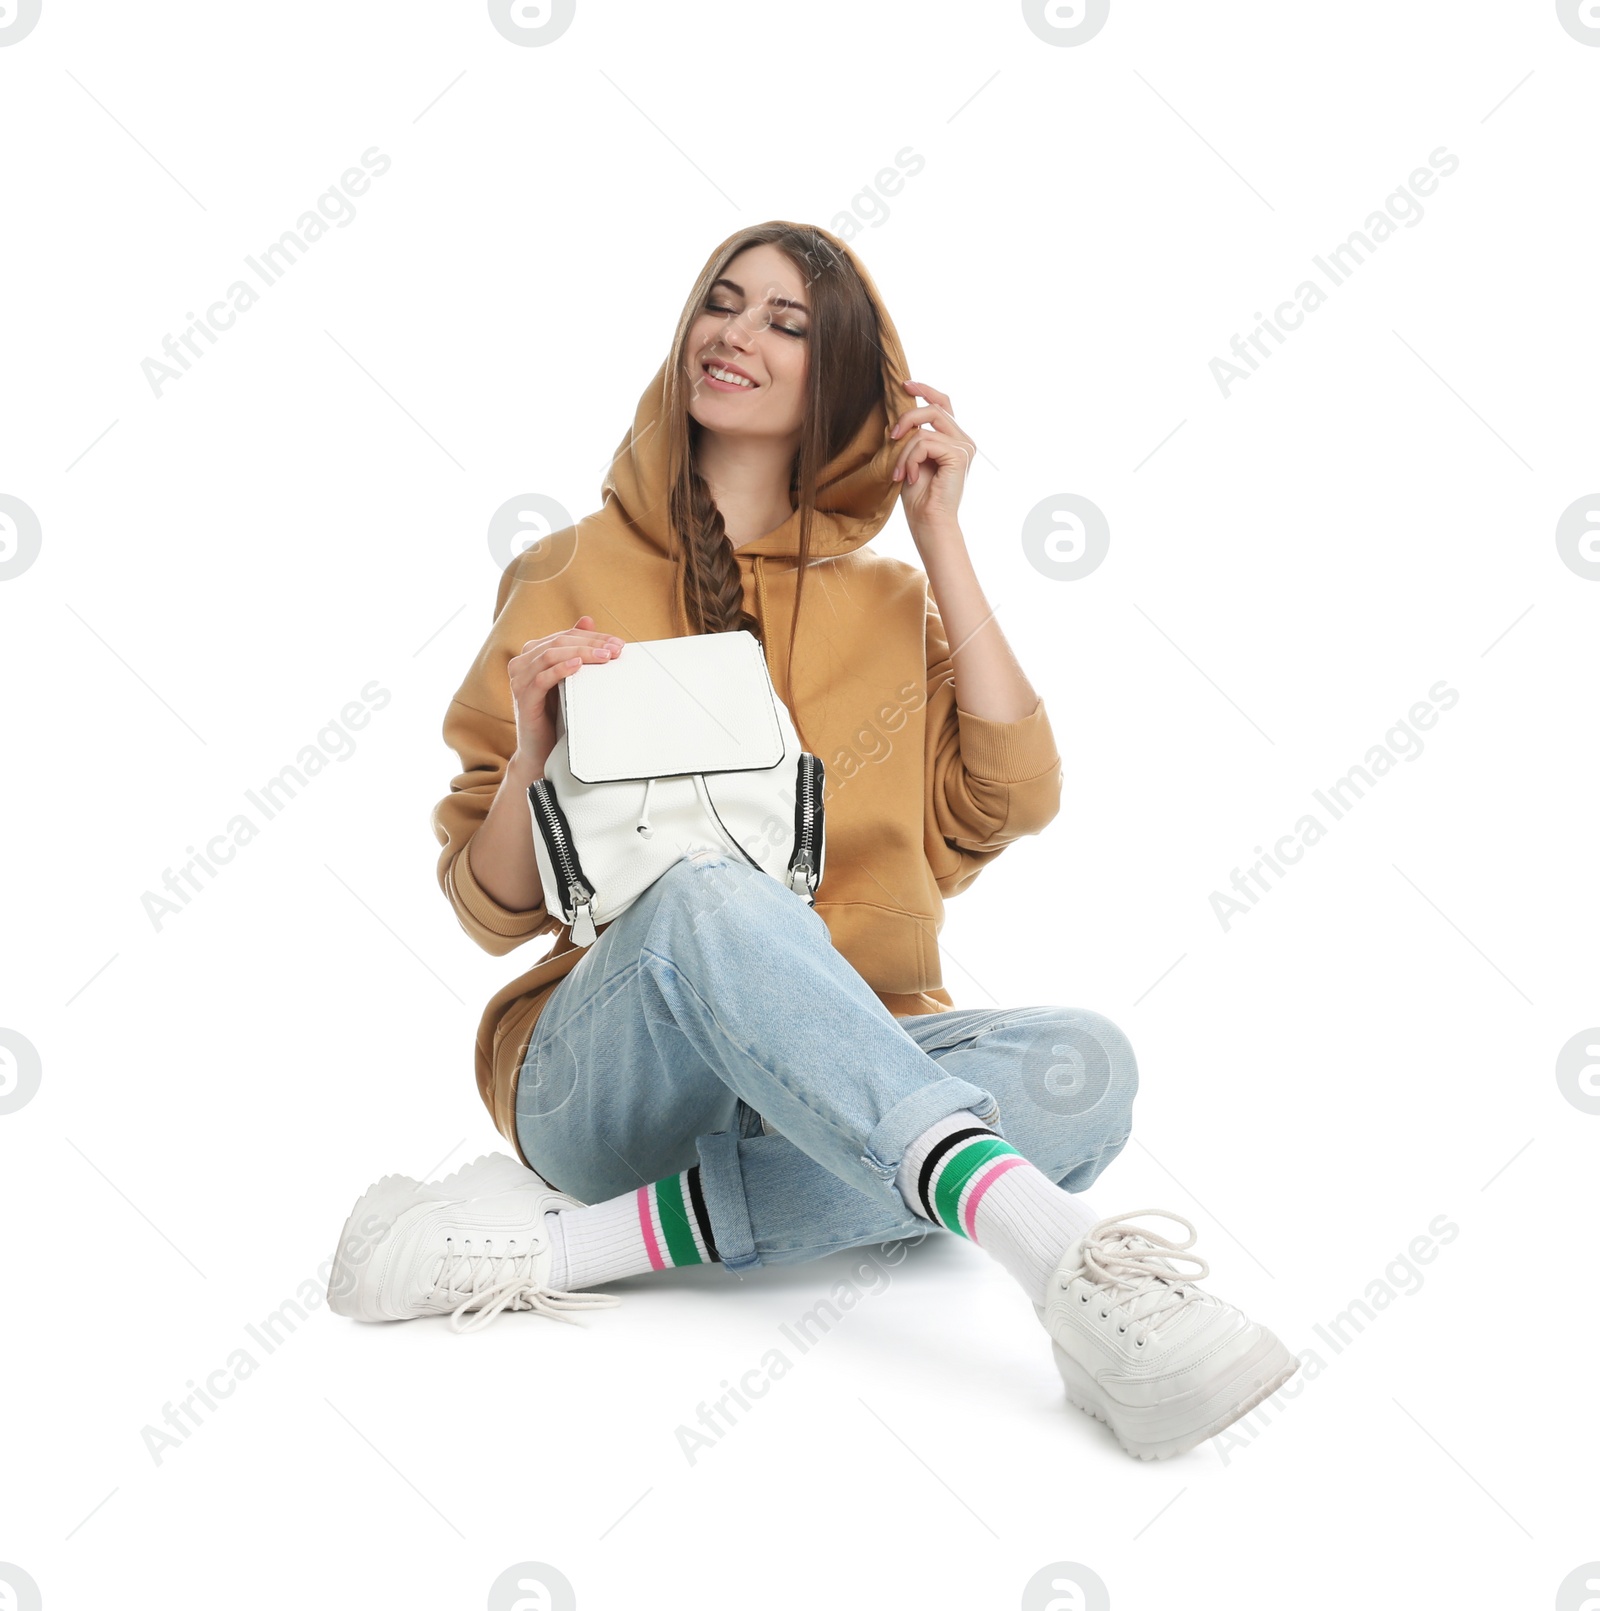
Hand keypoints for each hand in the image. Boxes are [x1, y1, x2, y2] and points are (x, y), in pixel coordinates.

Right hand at [509, 614, 623, 778]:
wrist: (541, 751)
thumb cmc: (556, 714)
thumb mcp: (570, 679)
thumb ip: (575, 650)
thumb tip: (588, 620)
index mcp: (533, 654)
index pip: (566, 636)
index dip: (594, 637)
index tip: (619, 644)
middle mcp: (522, 663)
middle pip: (560, 642)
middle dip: (591, 643)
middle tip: (616, 650)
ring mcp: (519, 679)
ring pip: (551, 655)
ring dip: (581, 653)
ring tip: (605, 657)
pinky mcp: (523, 697)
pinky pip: (542, 678)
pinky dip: (562, 669)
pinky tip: (579, 666)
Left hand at [889, 378, 973, 543]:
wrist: (929, 523)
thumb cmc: (919, 498)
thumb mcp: (910, 459)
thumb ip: (912, 436)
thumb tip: (899, 415)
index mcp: (954, 440)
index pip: (943, 405)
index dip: (925, 390)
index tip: (905, 385)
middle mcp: (963, 441)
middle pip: (934, 409)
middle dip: (907, 418)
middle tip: (891, 436)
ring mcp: (964, 447)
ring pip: (924, 429)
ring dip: (904, 451)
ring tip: (899, 473)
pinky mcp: (960, 455)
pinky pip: (924, 443)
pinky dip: (909, 459)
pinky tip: (908, 477)